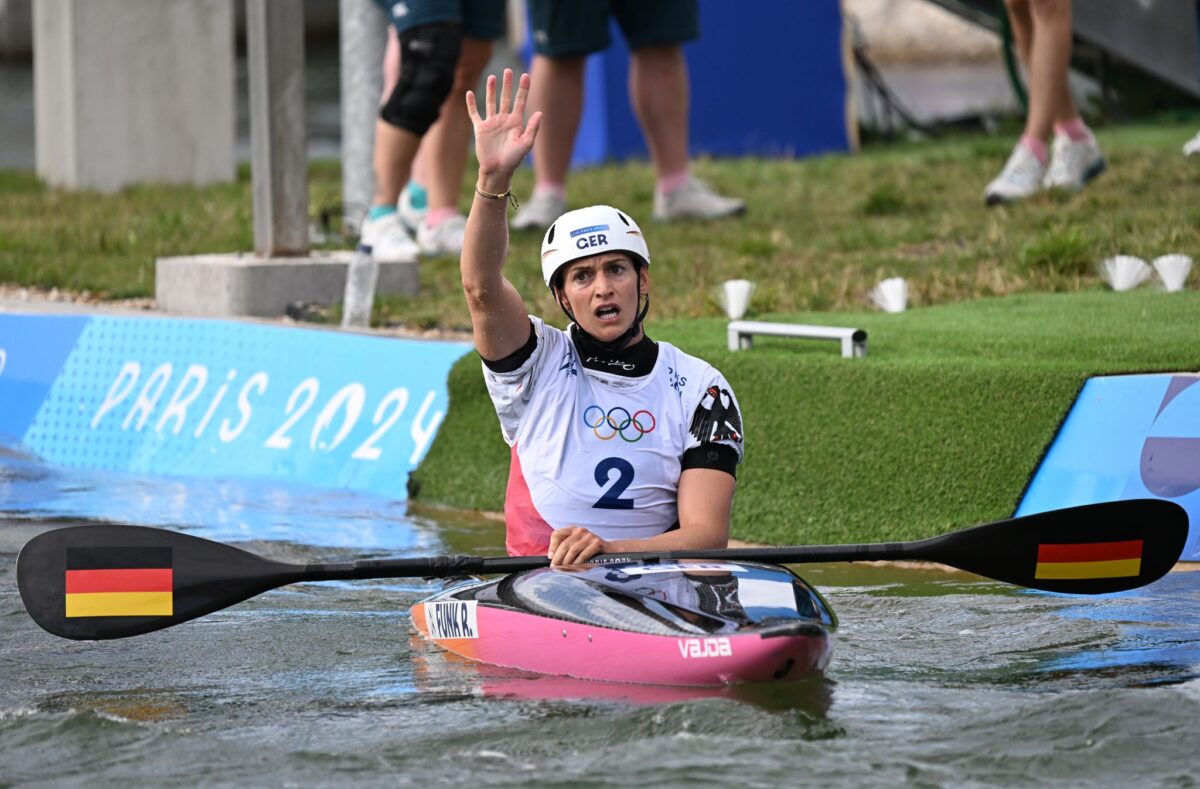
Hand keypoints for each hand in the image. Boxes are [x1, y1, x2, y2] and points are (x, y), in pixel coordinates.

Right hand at [465, 69, 541, 190]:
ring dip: (491, 90)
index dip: (523, 88)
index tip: (525, 75)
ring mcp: (491, 123)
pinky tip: (469, 93)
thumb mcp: (526, 144)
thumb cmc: (513, 159)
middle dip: (507, 85)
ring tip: (492, 77)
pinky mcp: (480, 128)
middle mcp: (504, 120)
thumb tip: (540, 112)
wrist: (497, 170)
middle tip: (508, 71)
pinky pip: (474, 113)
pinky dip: (471, 104)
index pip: (520, 101)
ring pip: (491, 102)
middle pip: (506, 98)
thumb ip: (532, 128)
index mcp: (516, 122)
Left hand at [547, 526, 610, 566]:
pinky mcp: (597, 543)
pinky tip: (576, 567)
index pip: (557, 534)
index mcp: (573, 530)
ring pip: (573, 550)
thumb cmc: (590, 551)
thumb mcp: (576, 548)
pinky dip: (578, 562)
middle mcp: (580, 530)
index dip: (552, 546)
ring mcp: (589, 536)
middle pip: (564, 544)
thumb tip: (551, 558)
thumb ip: (564, 550)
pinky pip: (584, 554)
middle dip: (558, 557)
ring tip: (564, 568)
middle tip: (554, 567)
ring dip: (567, 561)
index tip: (550, 557)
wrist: (610, 550)